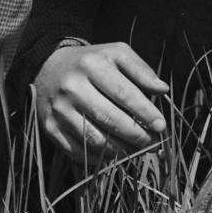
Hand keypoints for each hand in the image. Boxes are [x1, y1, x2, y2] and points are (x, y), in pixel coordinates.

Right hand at [33, 42, 168, 166]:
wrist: (49, 68)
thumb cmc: (91, 63)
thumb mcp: (115, 54)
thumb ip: (141, 70)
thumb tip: (162, 90)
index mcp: (91, 65)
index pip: (124, 93)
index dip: (145, 112)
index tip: (161, 126)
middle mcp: (72, 87)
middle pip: (110, 119)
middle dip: (136, 135)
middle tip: (152, 142)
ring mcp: (59, 109)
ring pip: (95, 140)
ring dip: (121, 150)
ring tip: (137, 150)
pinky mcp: (50, 127)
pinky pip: (77, 151)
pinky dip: (98, 158)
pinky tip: (113, 153)